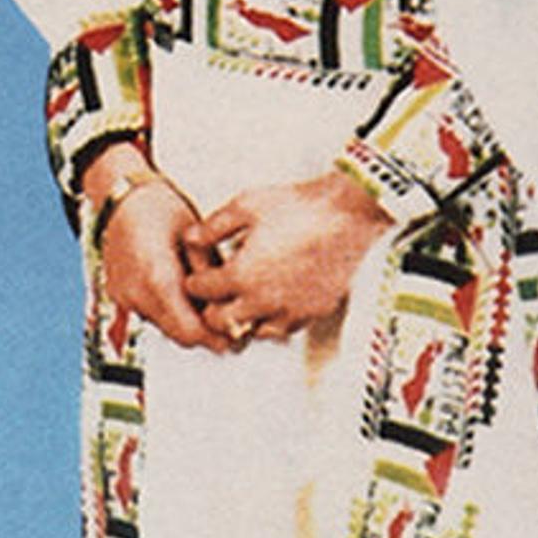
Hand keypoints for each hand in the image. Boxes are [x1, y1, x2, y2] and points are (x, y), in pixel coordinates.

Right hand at [90, 165, 222, 354]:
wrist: (121, 198)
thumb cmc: (160, 209)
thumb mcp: (197, 240)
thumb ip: (212, 275)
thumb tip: (232, 302)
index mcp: (159, 279)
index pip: (192, 332)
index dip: (217, 337)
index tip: (237, 333)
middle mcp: (137, 294)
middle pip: (180, 336)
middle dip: (205, 333)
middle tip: (229, 323)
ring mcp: (124, 297)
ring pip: (166, 328)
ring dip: (187, 322)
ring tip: (205, 300)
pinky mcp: (119, 296)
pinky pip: (151, 315)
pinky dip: (169, 311)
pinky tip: (182, 292)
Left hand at [182, 169, 393, 347]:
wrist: (347, 214)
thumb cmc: (299, 206)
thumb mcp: (246, 206)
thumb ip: (212, 227)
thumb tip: (190, 239)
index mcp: (241, 275)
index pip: (200, 291)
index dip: (196, 280)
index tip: (201, 273)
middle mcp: (263, 301)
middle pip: (219, 321)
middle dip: (213, 306)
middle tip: (218, 291)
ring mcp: (290, 310)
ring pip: (252, 332)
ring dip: (244, 318)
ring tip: (246, 298)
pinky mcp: (313, 313)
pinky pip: (284, 330)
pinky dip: (273, 320)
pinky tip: (273, 301)